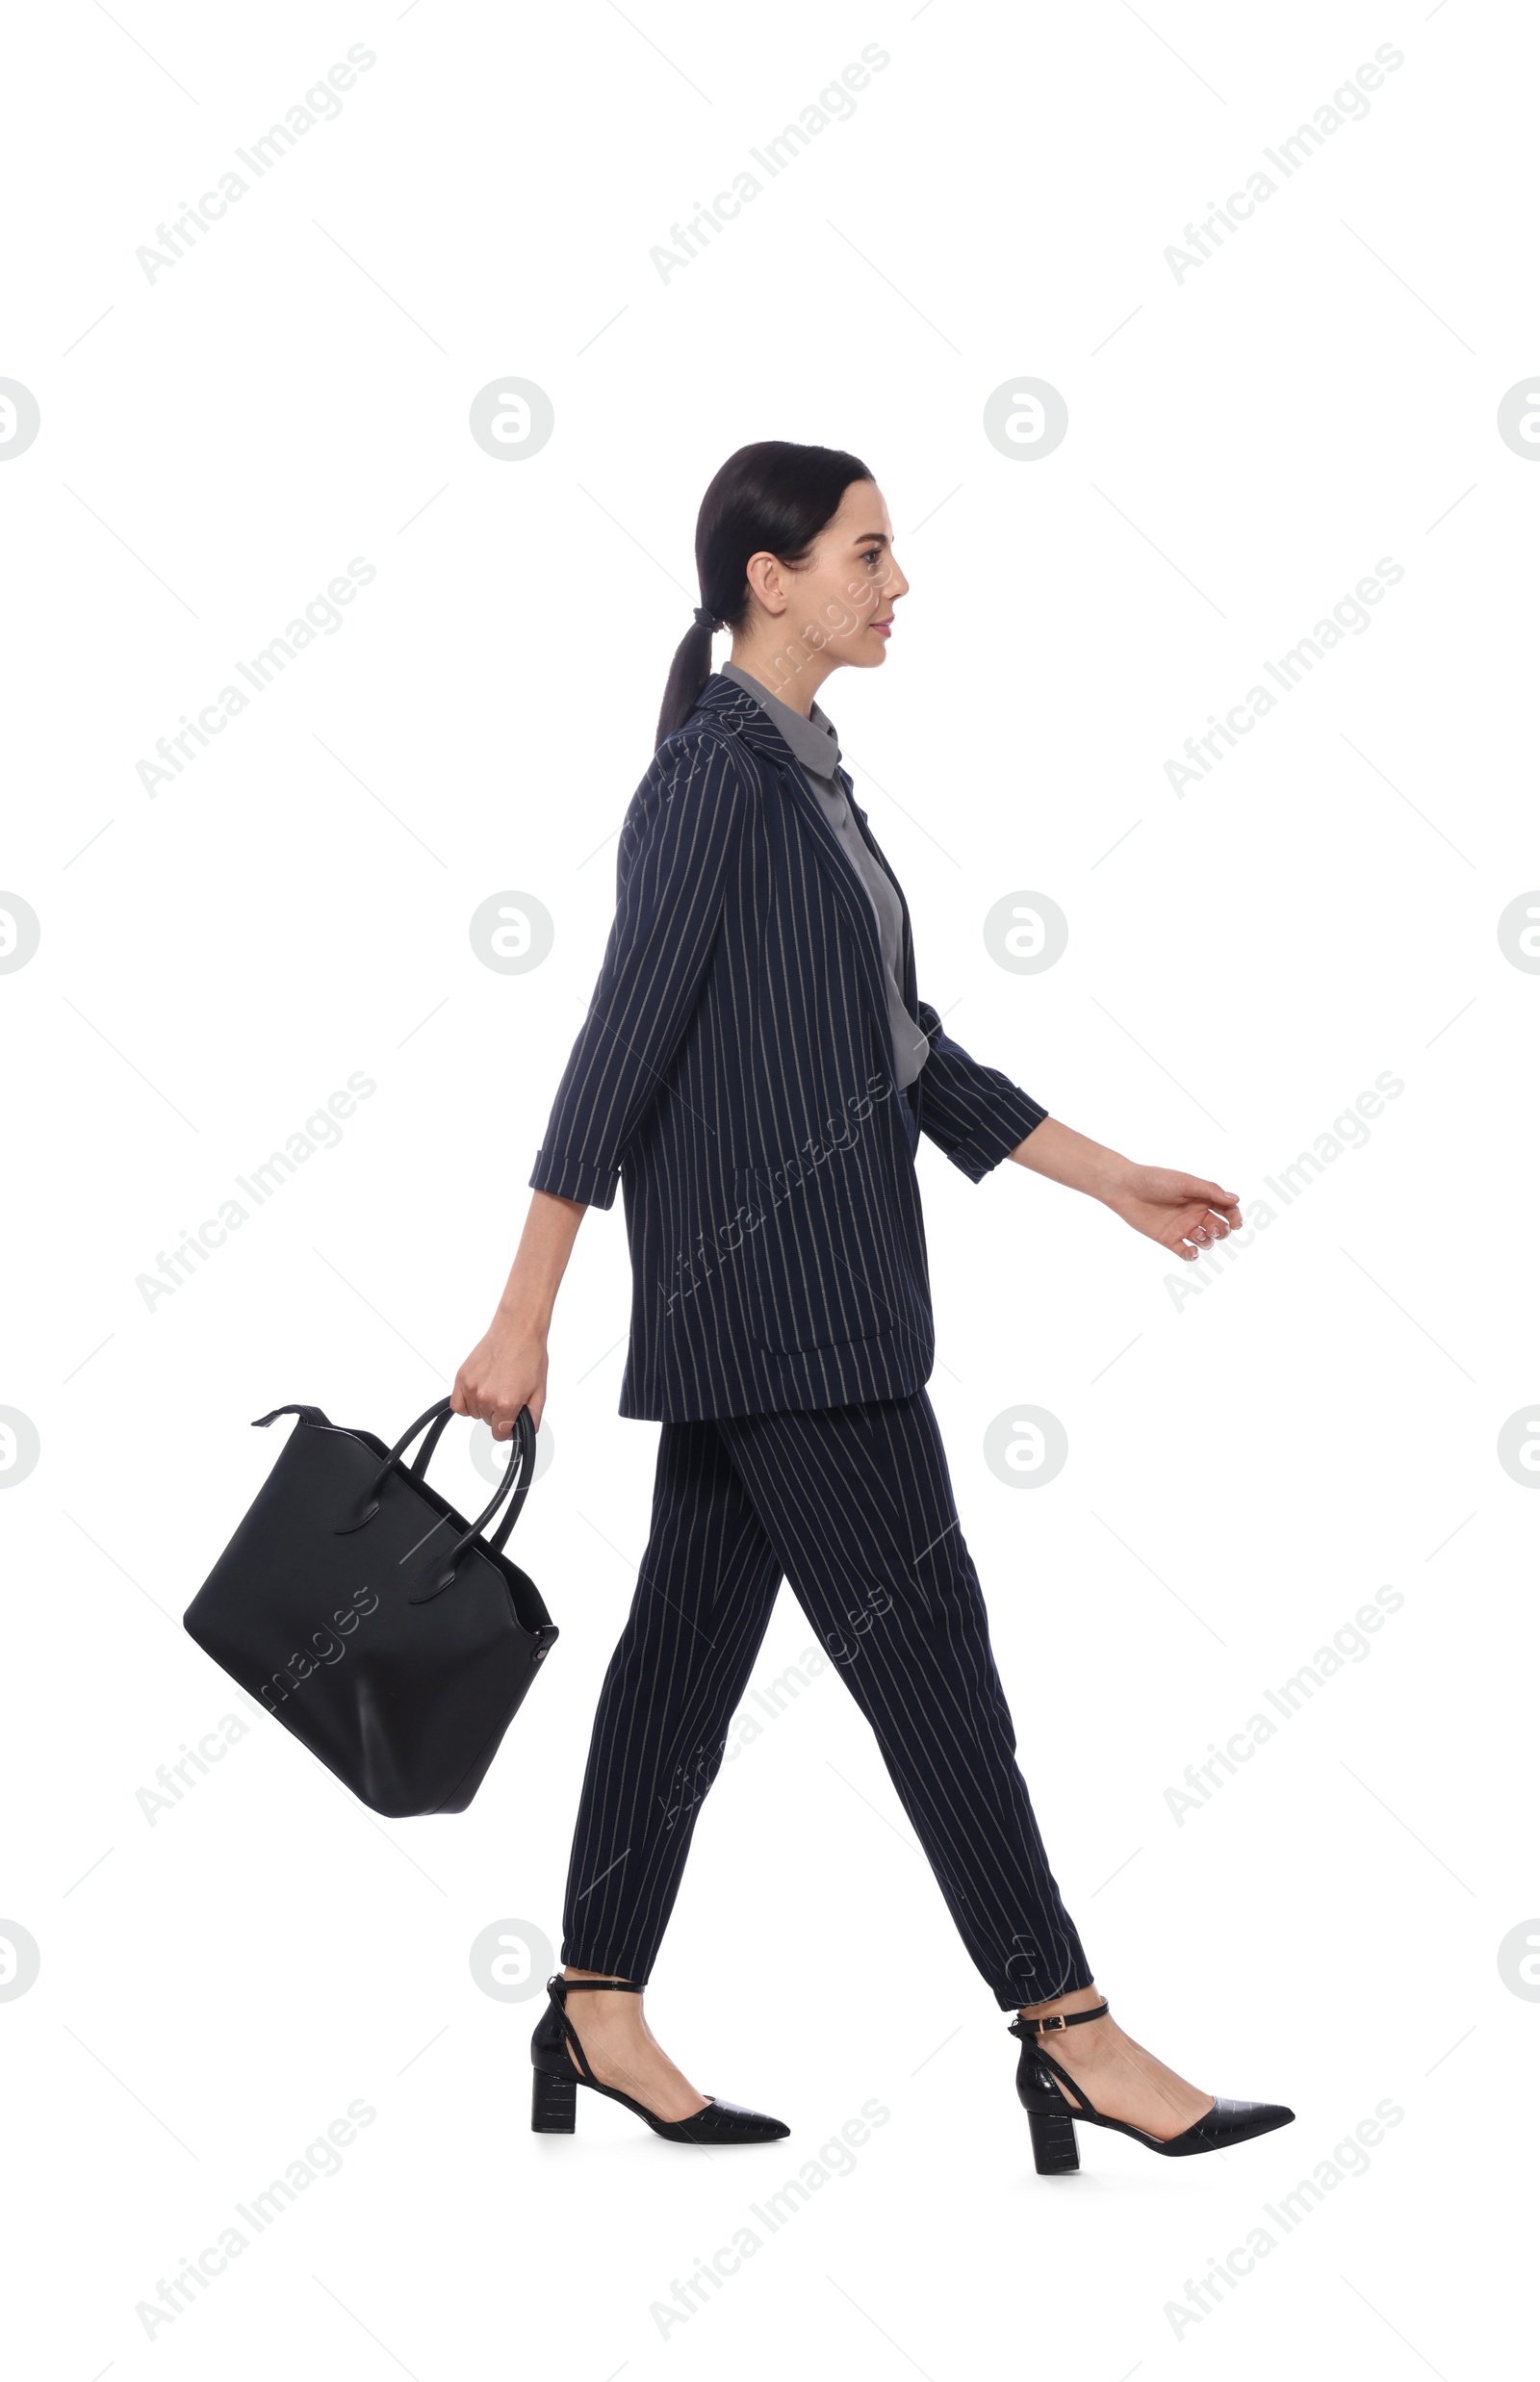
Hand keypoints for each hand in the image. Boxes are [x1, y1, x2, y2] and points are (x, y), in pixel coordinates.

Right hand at [452, 1307, 549, 1438]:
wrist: (517, 1331)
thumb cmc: (529, 1356)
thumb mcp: (539, 1392)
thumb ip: (533, 1418)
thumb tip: (526, 1433)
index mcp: (506, 1403)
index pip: (500, 1434)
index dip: (508, 1428)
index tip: (511, 1420)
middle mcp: (486, 1397)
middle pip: (488, 1423)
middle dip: (498, 1414)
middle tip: (507, 1394)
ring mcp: (471, 1387)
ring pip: (474, 1413)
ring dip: (483, 1407)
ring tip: (495, 1387)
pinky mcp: (462, 1377)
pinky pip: (457, 1404)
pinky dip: (466, 1404)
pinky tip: (477, 1395)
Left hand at [1100, 1161, 1240, 1260]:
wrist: (1126, 1189)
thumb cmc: (1155, 1180)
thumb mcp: (1185, 1182)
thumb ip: (1210, 1191)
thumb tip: (1235, 1199)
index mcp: (1202, 1197)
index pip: (1226, 1209)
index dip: (1235, 1217)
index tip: (1236, 1223)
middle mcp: (1195, 1213)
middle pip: (1219, 1227)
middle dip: (1222, 1231)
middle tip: (1213, 1228)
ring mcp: (1183, 1227)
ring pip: (1205, 1241)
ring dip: (1207, 1241)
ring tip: (1197, 1234)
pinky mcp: (1169, 1239)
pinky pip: (1186, 1252)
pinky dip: (1192, 1255)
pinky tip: (1191, 1251)